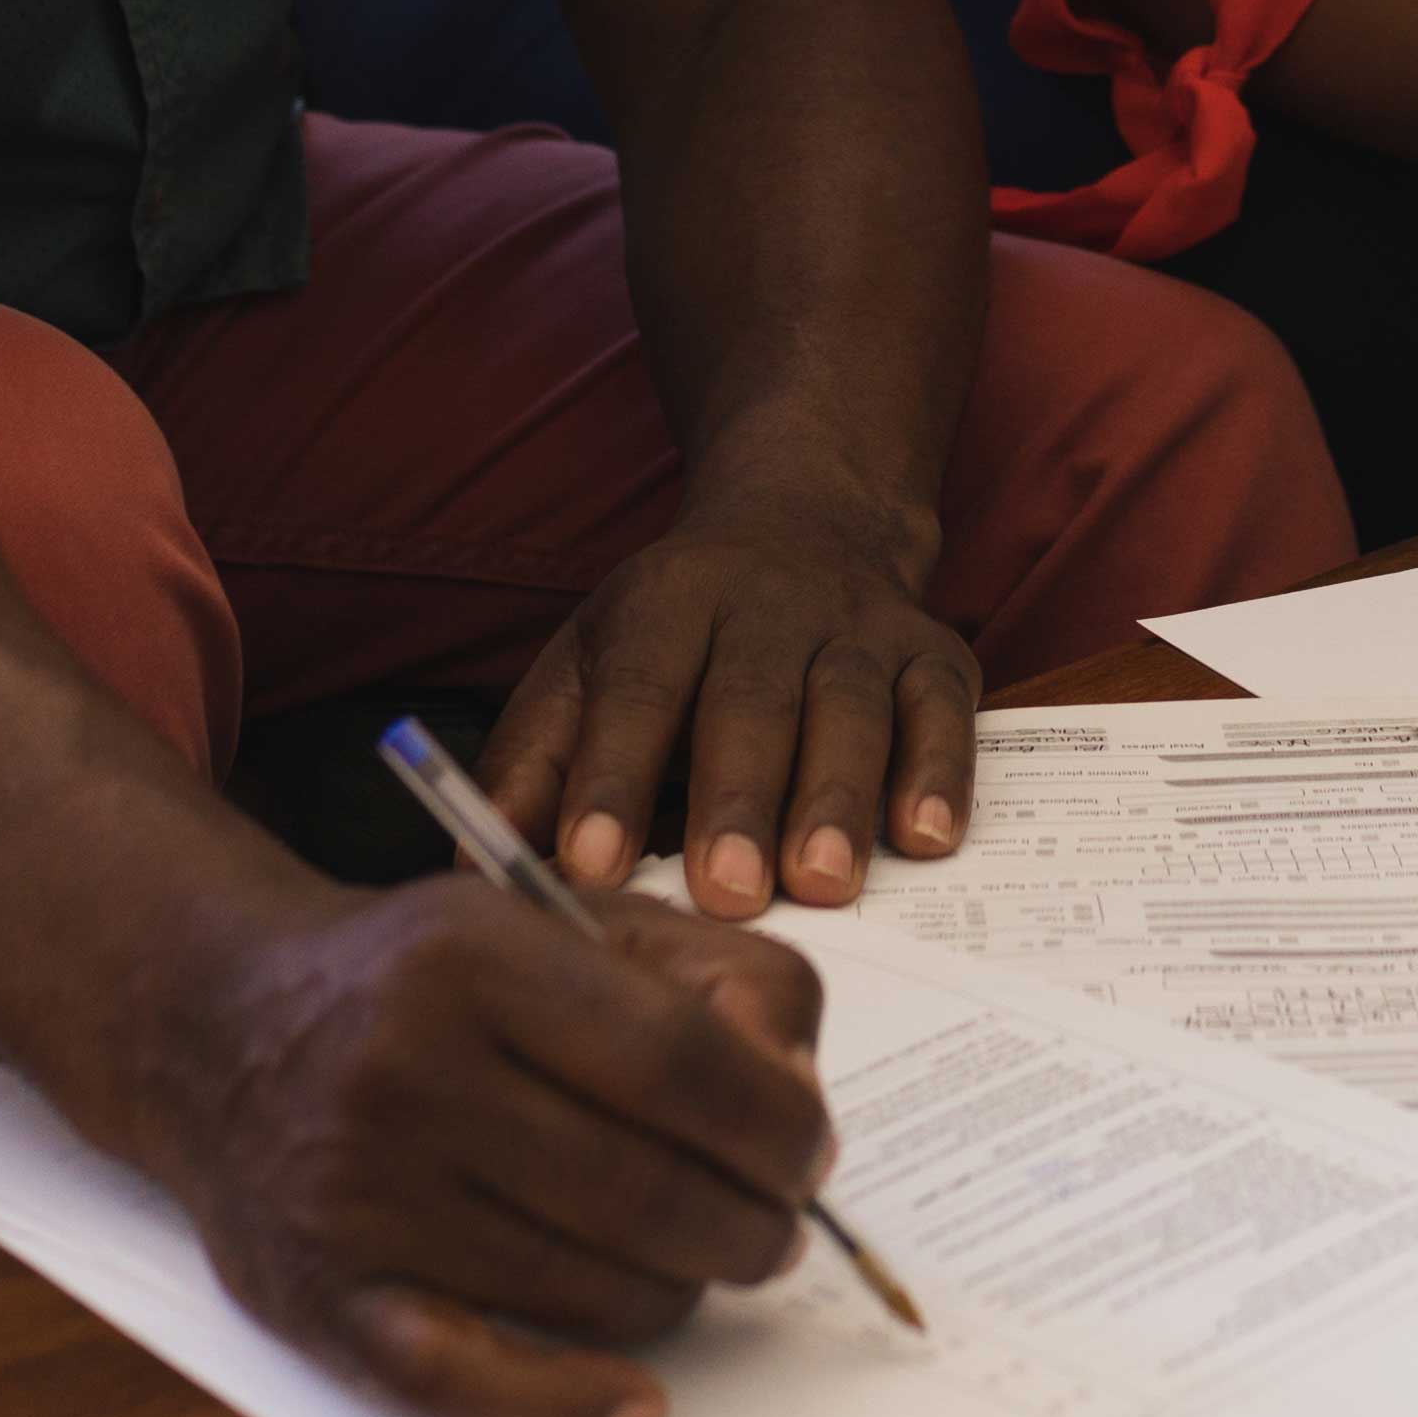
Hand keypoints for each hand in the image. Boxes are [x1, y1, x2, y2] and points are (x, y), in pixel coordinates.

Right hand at [141, 874, 835, 1416]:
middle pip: (649, 1191)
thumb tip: (794, 1107)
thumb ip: (717, 982)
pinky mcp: (320, 1295)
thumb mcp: (569, 918)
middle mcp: (403, 1071)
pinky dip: (568, 1410)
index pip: (683, 1065)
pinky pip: (469, 1387)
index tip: (807, 1152)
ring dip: (676, 1291)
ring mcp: (355, 1193)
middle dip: (750, 1225)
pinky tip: (636, 1404)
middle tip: (770, 1225)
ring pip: (591, 1291)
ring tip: (682, 1255)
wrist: (217, 1022)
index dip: (778, 1125)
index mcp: (474, 956)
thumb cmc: (429, 976)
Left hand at [479, 451, 980, 913]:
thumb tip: (472, 858)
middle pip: (752, 701)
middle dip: (737, 798)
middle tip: (725, 893)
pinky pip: (945, 712)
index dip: (611, 776)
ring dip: (837, 798)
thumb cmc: (677, 636)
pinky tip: (927, 838)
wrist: (809, 523)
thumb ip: (536, 760)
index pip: (635, 688)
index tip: (588, 864)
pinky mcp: (935, 654)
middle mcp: (768, 605)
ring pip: (851, 709)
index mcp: (666, 603)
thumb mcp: (588, 665)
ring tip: (820, 884)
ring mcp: (858, 629)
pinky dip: (942, 773)